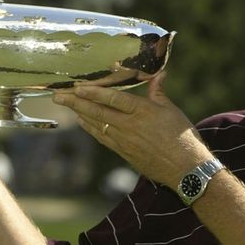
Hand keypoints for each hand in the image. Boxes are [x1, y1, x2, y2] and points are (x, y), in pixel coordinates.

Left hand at [52, 72, 213, 186]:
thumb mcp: (172, 110)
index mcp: (143, 112)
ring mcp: (125, 141)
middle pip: (97, 112)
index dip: (94, 92)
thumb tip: (158, 74)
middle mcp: (130, 126)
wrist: (186, 170)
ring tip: (65, 105)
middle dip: (76, 102)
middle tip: (58, 96)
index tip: (78, 86)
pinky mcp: (124, 153)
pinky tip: (82, 122)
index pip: (113, 99)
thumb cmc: (183, 138)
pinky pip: (102, 138)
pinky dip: (90, 129)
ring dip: (79, 114)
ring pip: (97, 125)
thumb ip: (159, 92)